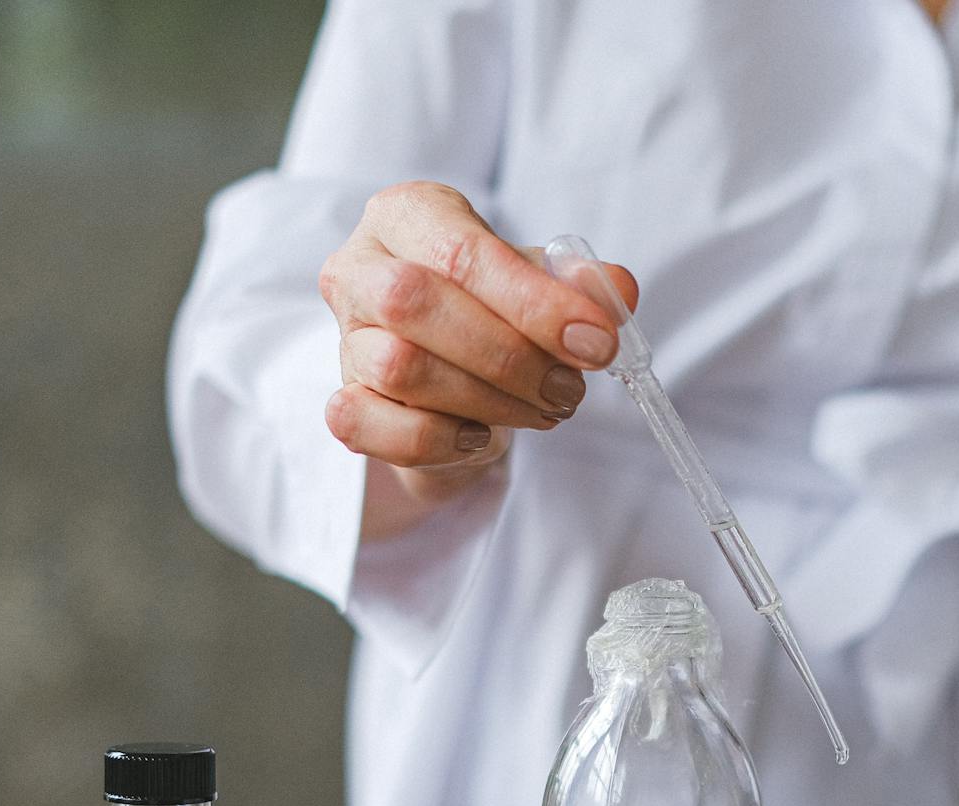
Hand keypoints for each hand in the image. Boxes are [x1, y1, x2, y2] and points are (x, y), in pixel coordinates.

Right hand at [317, 181, 636, 537]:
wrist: (452, 376)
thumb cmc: (491, 311)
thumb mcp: (540, 281)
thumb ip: (580, 283)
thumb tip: (616, 291)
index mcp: (407, 214)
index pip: (461, 252)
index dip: (534, 302)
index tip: (596, 342)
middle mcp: (360, 268)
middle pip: (414, 303)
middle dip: (509, 355)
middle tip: (569, 389)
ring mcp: (344, 338)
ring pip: (398, 366)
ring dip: (487, 399)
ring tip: (542, 409)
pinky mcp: (342, 401)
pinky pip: (367, 424)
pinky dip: (433, 439)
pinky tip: (478, 435)